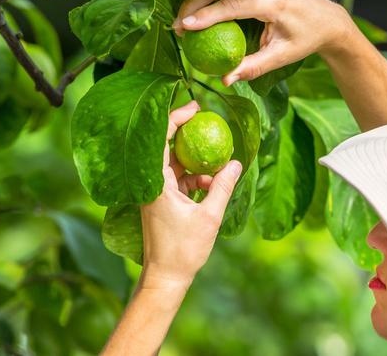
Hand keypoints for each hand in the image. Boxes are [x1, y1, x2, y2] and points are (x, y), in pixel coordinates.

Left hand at [139, 101, 241, 286]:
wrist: (165, 277)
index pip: (162, 140)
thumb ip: (222, 187)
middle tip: (206, 122)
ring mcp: (155, 193)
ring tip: (218, 165)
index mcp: (155, 184)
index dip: (176, 119)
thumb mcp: (209, 216)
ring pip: (175, 166)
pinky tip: (212, 184)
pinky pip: (178, 181)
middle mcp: (151, 185)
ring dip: (196, 163)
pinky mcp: (161, 202)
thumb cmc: (183, 249)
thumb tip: (235, 163)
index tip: (195, 109)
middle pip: (167, 149)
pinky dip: (194, 179)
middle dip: (187, 135)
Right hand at [173, 0, 359, 85]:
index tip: (184, 27)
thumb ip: (253, 68)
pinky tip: (194, 10)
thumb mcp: (281, 57)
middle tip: (177, 27)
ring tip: (182, 21)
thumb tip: (225, 80)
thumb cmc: (305, 39)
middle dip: (193, 4)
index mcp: (273, 2)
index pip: (232, 5)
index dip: (206, 16)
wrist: (325, 18)